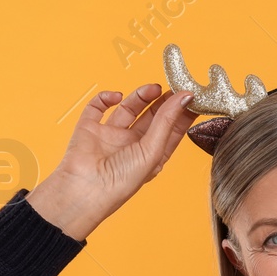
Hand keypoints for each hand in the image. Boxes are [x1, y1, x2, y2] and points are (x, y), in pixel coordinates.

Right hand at [27, 84, 195, 239]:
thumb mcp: (152, 150)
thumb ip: (167, 121)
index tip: (192, 95)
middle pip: (152, 117)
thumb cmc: (122, 181)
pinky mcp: (90, 129)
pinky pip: (97, 107)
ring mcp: (111, 136)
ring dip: (140, 96)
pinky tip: (116, 96)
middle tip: (174, 86)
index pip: (172, 130)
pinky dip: (106, 98)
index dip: (182, 113)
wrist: (85, 190)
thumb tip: (186, 98)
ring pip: (128, 109)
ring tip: (152, 88)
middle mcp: (132, 145)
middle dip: (163, 101)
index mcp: (152, 155)